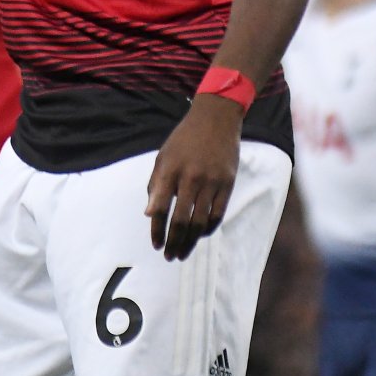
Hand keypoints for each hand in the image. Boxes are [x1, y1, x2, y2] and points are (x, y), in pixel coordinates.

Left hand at [145, 94, 242, 260]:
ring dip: (190, 241)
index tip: (156, 245)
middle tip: (169, 256)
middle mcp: (190, 177)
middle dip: (174, 242)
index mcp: (170, 170)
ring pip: (200, 222)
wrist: (216, 118)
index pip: (160, 208)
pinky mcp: (227, 183)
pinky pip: (217, 214)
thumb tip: (148, 214)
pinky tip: (200, 235)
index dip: (156, 230)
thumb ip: (155, 185)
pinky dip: (208, 228)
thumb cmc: (185, 139)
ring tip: (183, 253)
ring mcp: (211, 181)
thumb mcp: (164, 156)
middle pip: (181, 220)